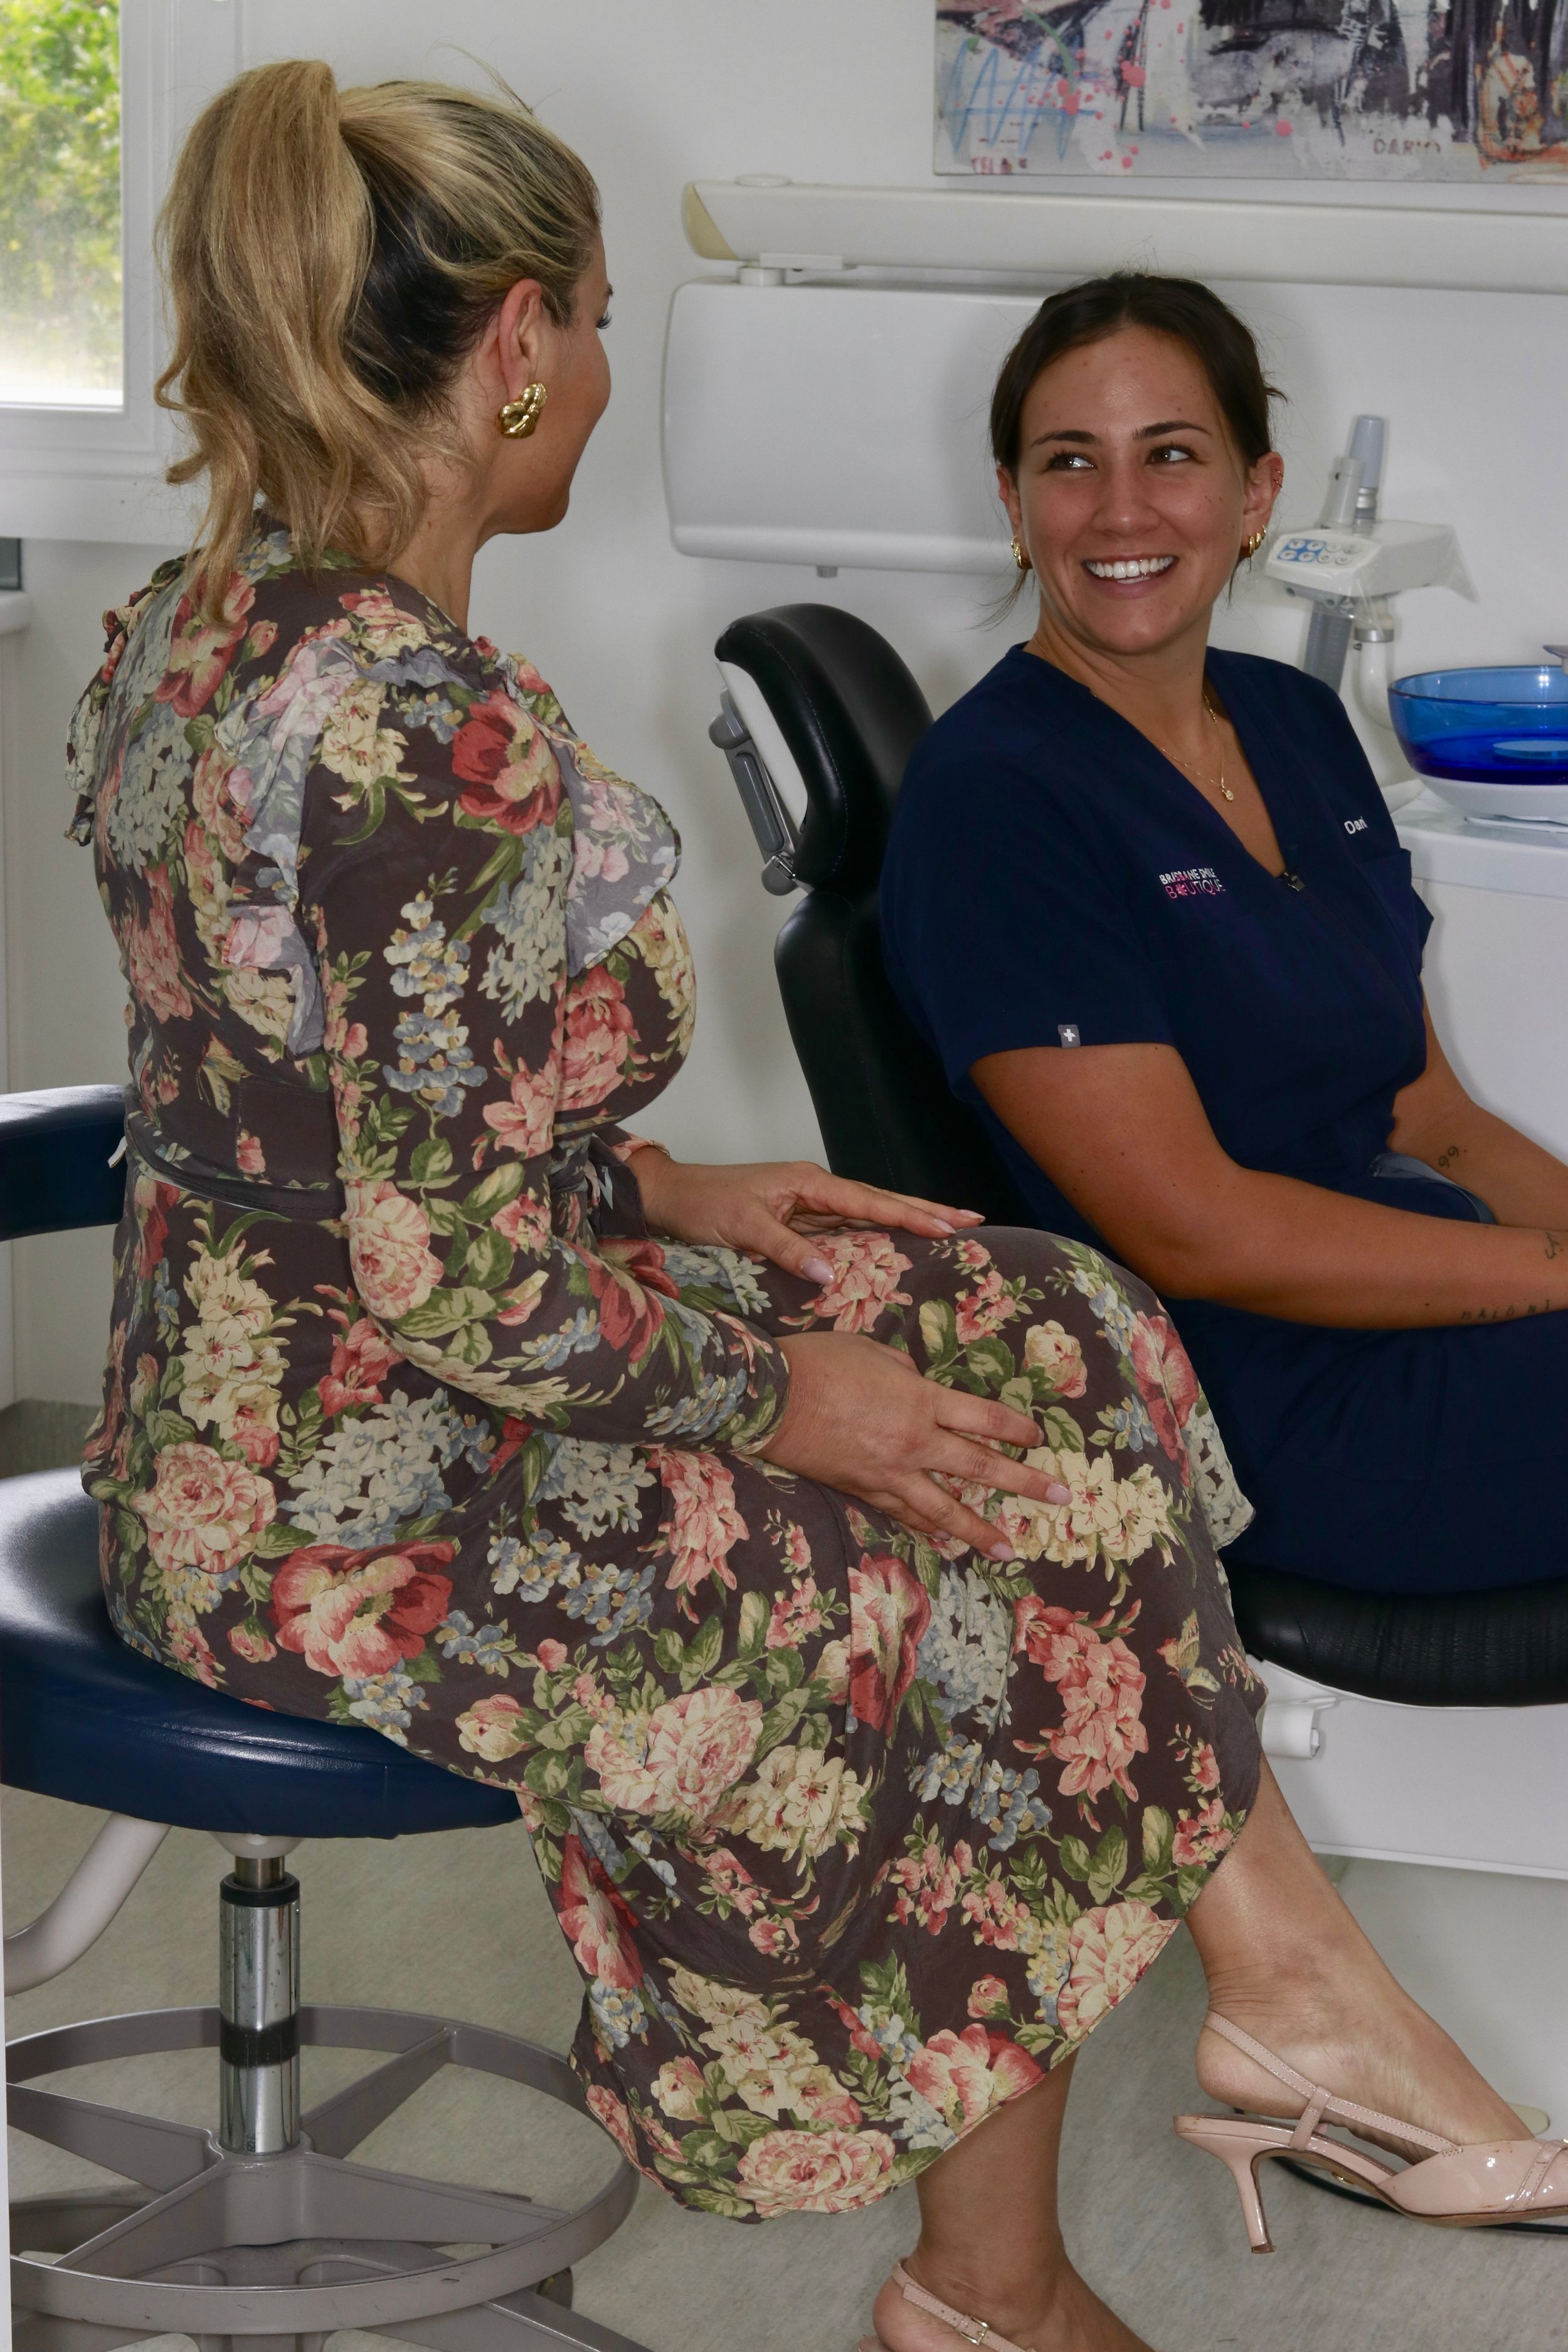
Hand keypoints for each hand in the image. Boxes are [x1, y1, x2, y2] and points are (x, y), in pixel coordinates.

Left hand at [627, 1150, 983, 1284]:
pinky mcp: (798, 1219)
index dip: (911, 1214)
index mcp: (808, 1183)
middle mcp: (814, 1189)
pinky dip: (875, 1232)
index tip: (949, 1224)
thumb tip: (830, 1275)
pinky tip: (895, 1242)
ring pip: (867, 1212)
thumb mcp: (742, 1227)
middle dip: (925, 1210)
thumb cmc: (701, 1206)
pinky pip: (846, 1227)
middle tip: (971, 1220)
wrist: (668, 1197)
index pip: (870, 1201)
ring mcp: (808, 1203)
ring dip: (905, 1219)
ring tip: (947, 1227)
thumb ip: (786, 1250)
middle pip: (880, 1200)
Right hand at [758, 1331, 1069, 1557]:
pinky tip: (944, 1541)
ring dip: (980, 1530)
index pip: (984, 1417)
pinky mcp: (862, 1490)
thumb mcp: (870, 1350)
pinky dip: (926, 1529)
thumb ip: (904, 1368)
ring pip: (945, 1508)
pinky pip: (903, 1513)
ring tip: (1009, 1550)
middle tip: (1061, 1498)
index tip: (1040, 1440)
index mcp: (921, 1399)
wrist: (770, 1398)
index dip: (1016, 1428)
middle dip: (1025, 1483)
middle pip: (980, 1467)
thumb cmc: (819, 1361)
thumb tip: (917, 1379)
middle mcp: (915, 1441)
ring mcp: (889, 1472)